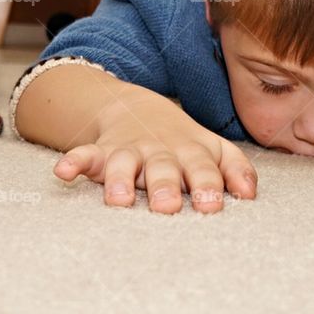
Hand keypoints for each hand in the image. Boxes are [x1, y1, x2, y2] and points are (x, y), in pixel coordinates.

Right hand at [52, 95, 256, 213]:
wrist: (136, 106)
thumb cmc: (182, 141)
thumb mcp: (214, 147)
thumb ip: (236, 168)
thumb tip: (250, 195)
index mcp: (191, 151)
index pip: (203, 168)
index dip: (207, 185)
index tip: (211, 205)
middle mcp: (160, 151)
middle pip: (163, 168)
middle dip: (165, 186)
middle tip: (167, 207)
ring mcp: (129, 150)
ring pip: (123, 163)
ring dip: (120, 180)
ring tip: (118, 200)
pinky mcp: (101, 151)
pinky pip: (84, 154)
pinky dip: (73, 161)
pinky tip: (63, 173)